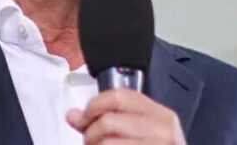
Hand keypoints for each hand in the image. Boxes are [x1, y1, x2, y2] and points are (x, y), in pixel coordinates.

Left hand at [66, 88, 185, 143]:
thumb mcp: (138, 135)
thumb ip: (106, 122)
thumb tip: (73, 115)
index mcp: (162, 116)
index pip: (120, 96)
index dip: (94, 105)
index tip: (84, 118)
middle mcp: (163, 130)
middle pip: (108, 120)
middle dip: (90, 132)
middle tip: (91, 142)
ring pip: (105, 141)